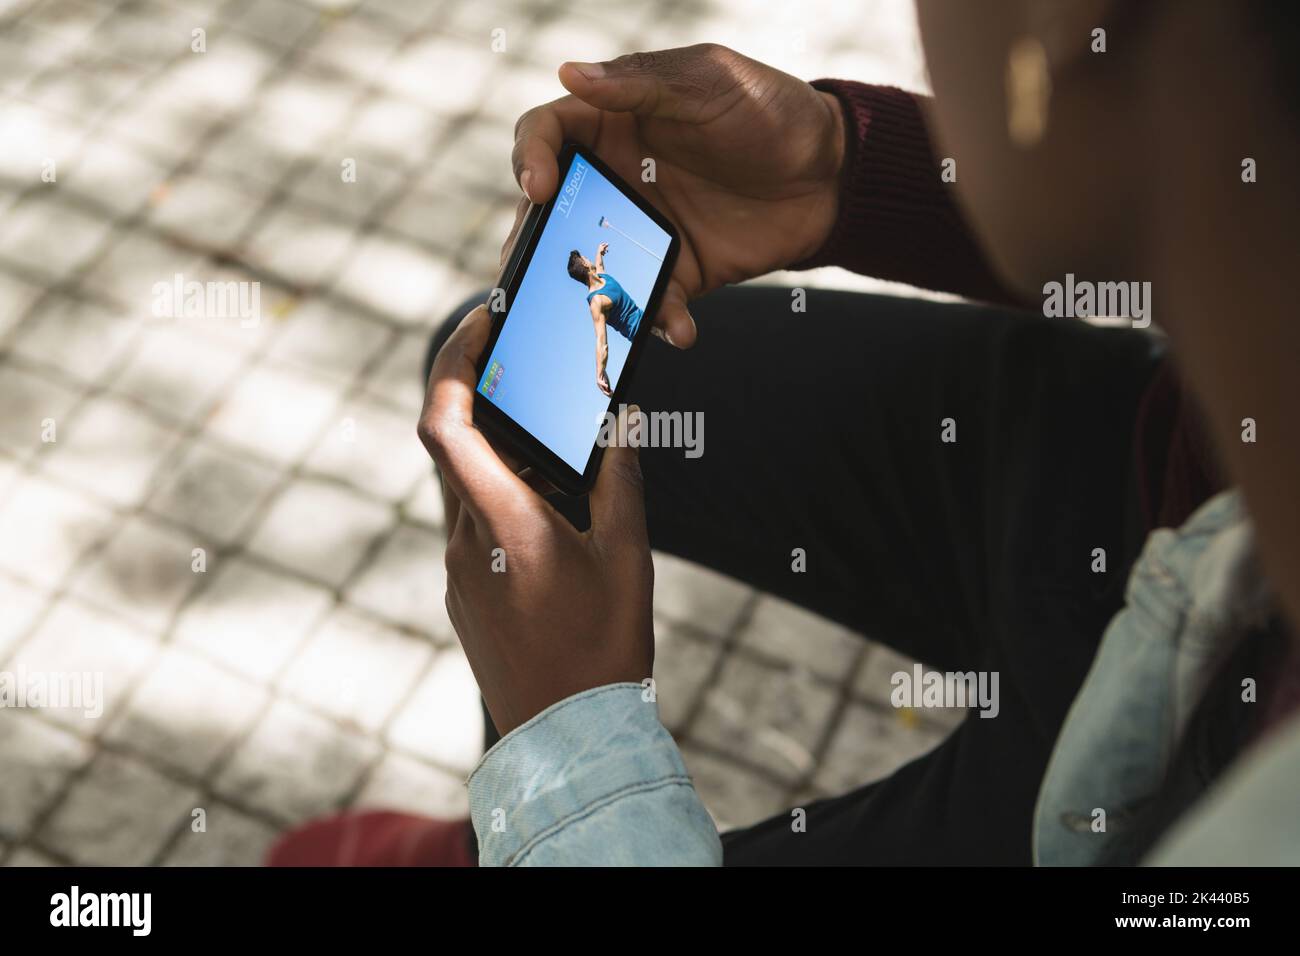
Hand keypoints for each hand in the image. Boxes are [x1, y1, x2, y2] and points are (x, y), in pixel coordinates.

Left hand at [417, 306, 654, 735]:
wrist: (568, 738)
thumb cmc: (602, 649)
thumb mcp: (627, 556)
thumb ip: (621, 479)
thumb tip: (620, 418)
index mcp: (504, 522)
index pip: (446, 423)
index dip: (453, 362)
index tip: (483, 324)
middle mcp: (464, 540)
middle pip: (453, 443)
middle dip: (484, 395)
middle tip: (527, 366)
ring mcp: (456, 569)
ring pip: (464, 484)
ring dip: (502, 454)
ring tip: (558, 452)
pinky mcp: (461, 592)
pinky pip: (472, 523)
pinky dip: (502, 497)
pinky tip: (553, 515)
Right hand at [504, 43, 845, 348]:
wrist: (831, 175)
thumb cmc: (771, 110)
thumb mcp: (710, 83)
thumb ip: (642, 84)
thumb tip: (568, 74)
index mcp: (613, 121)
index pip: (546, 134)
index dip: (529, 157)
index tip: (540, 186)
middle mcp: (616, 177)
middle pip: (552, 210)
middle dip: (535, 240)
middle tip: (531, 265)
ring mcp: (642, 229)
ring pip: (593, 266)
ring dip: (589, 293)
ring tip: (598, 312)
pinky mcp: (676, 272)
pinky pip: (653, 302)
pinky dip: (660, 320)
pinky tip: (681, 330)